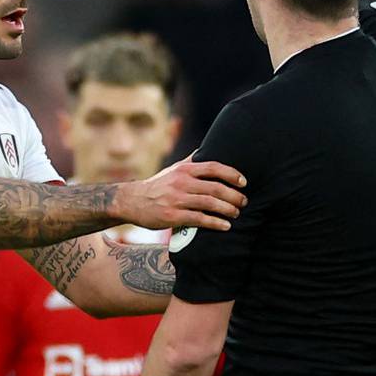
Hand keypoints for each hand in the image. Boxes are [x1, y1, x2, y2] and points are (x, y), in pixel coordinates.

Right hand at [114, 157, 245, 232]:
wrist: (132, 201)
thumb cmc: (157, 185)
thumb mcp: (172, 169)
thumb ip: (190, 161)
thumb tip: (206, 150)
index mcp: (184, 170)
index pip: (213, 167)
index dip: (232, 174)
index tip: (244, 182)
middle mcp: (181, 182)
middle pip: (215, 187)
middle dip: (234, 196)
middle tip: (243, 202)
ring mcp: (177, 199)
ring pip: (209, 203)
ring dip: (228, 209)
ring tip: (236, 214)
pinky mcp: (172, 216)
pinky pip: (199, 219)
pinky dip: (215, 223)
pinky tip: (225, 226)